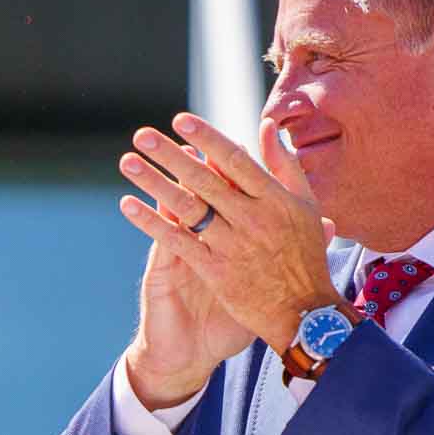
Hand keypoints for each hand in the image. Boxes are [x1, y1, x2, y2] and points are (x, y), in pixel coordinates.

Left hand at [118, 113, 342, 355]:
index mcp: (276, 199)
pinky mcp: (216, 271)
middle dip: (172, 155)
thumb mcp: (306, 205)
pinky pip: (178, 241)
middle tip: (142, 135)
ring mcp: (233, 245)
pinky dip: (152, 222)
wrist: (305, 314)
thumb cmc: (305, 254)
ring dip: (155, 183)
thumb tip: (265, 125)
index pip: (236, 161)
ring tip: (128, 163)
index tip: (180, 120)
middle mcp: (254, 218)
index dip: (207, 139)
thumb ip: (284, 164)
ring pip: (187, 208)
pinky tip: (128, 205)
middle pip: (205, 180)